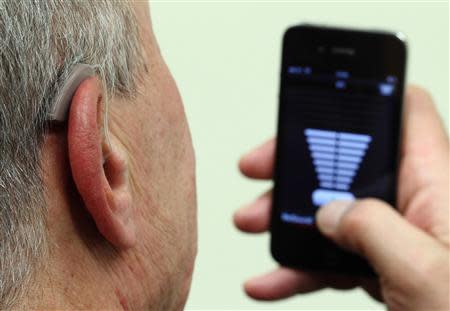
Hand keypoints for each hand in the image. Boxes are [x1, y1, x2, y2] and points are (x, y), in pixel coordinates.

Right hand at [234, 86, 448, 310]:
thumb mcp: (425, 270)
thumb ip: (371, 228)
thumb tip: (329, 211)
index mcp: (435, 183)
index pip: (404, 111)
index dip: (365, 95)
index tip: (318, 101)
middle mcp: (416, 202)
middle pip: (348, 163)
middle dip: (298, 166)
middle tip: (260, 170)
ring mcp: (397, 236)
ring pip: (335, 212)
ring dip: (288, 219)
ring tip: (251, 224)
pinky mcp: (386, 267)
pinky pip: (336, 256)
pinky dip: (300, 267)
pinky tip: (271, 280)